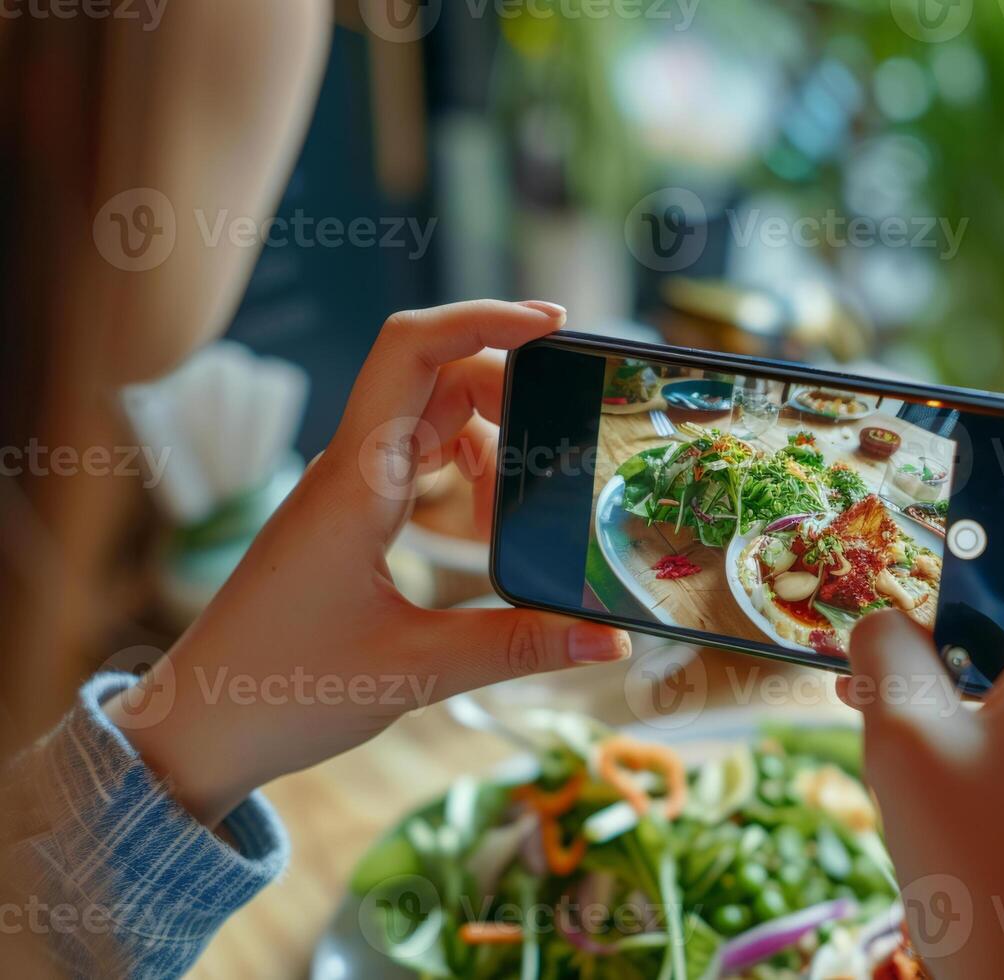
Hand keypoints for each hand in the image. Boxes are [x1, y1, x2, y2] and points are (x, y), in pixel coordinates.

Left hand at [107, 301, 630, 826]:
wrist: (198, 726)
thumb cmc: (285, 692)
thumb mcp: (416, 671)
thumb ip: (519, 647)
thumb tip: (613, 637)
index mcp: (358, 482)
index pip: (415, 350)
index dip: (485, 318)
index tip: (554, 324)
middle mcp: (348, 469)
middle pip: (436, 373)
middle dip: (510, 386)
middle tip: (567, 434)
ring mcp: (343, 490)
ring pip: (427, 414)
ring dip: (489, 434)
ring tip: (530, 496)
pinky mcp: (345, 517)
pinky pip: (413, 456)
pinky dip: (463, 468)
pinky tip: (490, 520)